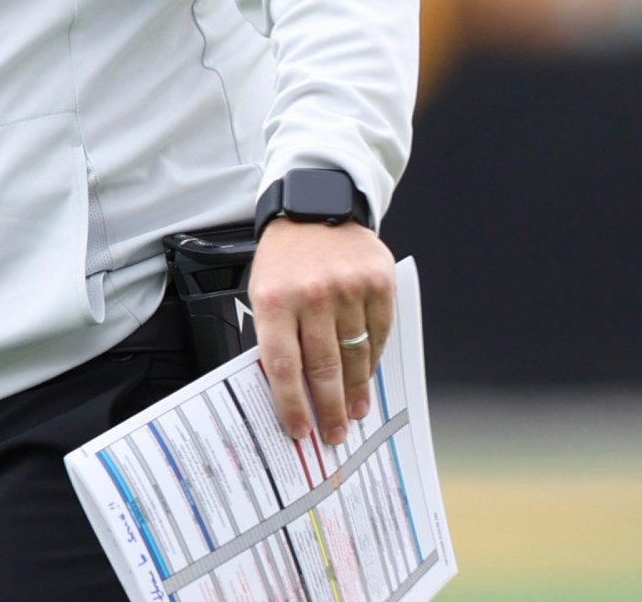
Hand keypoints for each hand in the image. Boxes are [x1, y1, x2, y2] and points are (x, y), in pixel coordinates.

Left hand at [248, 219, 394, 448]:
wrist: (315, 206)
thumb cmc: (285, 257)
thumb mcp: (263, 290)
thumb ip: (275, 334)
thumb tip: (289, 389)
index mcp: (275, 300)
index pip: (282, 366)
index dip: (291, 404)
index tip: (299, 431)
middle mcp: (312, 296)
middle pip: (323, 368)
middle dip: (329, 409)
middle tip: (333, 435)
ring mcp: (348, 289)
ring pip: (354, 356)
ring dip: (355, 391)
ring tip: (354, 412)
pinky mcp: (378, 283)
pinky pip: (378, 335)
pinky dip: (372, 361)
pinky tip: (367, 377)